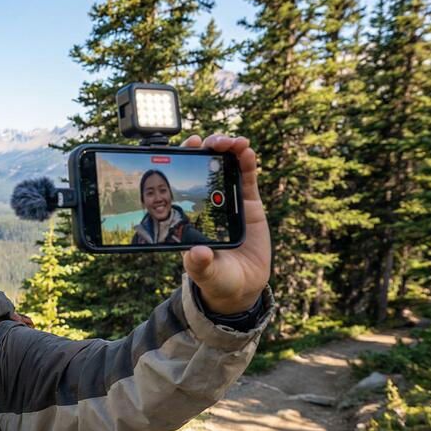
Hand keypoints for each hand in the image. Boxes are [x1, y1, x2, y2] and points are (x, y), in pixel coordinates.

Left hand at [180, 134, 270, 314]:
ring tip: (232, 142)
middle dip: (206, 149)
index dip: (183, 161)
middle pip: (204, 167)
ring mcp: (228, 201)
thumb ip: (200, 265)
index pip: (182, 181)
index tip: (186, 147)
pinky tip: (246, 150)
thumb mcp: (205, 273)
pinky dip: (246, 162)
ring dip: (228, 149)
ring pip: (226, 167)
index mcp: (189, 215)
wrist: (241, 287)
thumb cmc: (216, 278)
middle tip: (210, 142)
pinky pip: (247, 179)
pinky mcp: (248, 204)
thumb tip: (197, 253)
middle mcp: (207, 203)